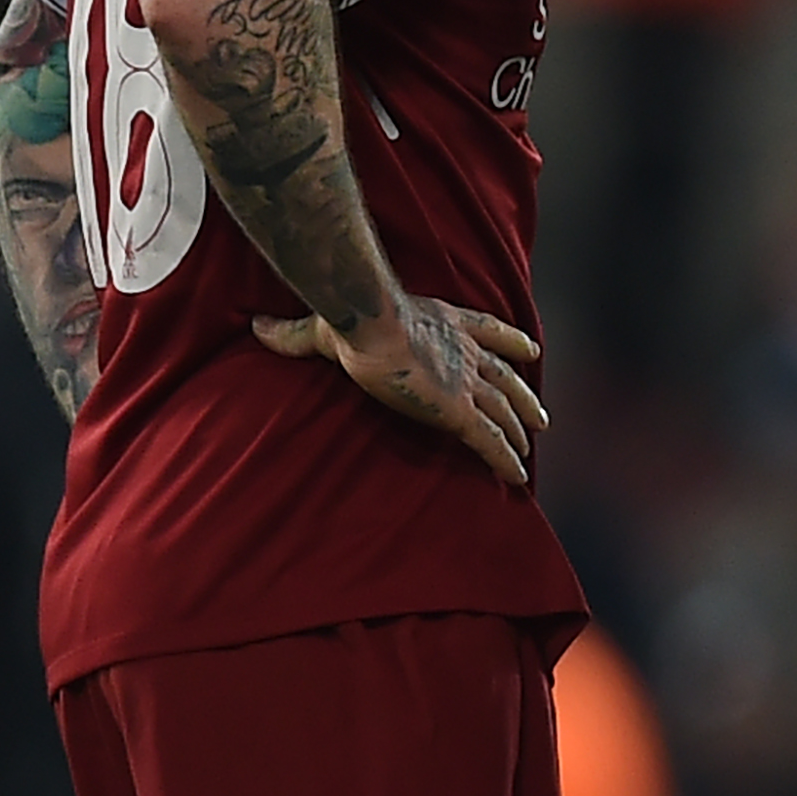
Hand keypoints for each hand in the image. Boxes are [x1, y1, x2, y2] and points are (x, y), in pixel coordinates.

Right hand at [255, 294, 547, 483]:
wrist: (372, 326)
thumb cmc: (355, 319)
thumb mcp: (325, 325)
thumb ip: (295, 332)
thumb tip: (256, 326)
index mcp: (445, 322)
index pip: (489, 331)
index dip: (511, 341)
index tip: (531, 350)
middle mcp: (463, 351)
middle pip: (505, 376)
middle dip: (523, 395)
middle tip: (539, 415)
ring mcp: (465, 381)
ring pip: (504, 410)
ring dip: (520, 428)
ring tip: (532, 445)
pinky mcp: (459, 410)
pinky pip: (490, 440)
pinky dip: (506, 457)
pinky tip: (517, 476)